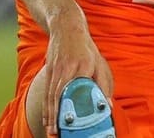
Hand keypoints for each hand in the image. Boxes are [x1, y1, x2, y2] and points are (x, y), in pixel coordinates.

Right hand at [43, 17, 112, 135]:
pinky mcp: (49, 71)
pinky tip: (47, 119)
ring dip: (50, 115)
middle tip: (58, 133)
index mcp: (83, 66)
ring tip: (52, 131)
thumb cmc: (86, 48)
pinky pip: (47, 92)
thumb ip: (104, 85)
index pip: (79, 89)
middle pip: (60, 96)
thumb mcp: (100, 63)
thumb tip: (107, 106)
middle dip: (58, 117)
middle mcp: (67, 68)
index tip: (76, 122)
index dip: (76, 107)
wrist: (66, 27)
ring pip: (51, 96)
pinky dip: (46, 107)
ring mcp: (56, 70)